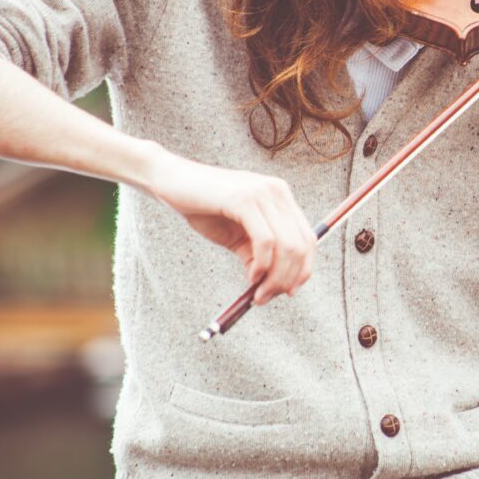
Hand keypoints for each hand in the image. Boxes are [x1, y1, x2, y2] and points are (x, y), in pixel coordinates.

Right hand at [146, 150, 315, 303]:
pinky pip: (266, 241)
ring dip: (275, 278)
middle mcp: (277, 191)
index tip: (288, 292)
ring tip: (258, 293)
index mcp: (280, 197)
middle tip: (266, 297)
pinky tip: (251, 276)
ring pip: (287, 246)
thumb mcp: (236, 235)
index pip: (308, 238)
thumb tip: (272, 284)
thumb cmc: (202, 207)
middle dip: (287, 279)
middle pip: (301, 245)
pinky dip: (262, 265)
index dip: (303, 269)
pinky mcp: (245, 199)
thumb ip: (256, 254)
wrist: (170, 181)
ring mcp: (263, 193)